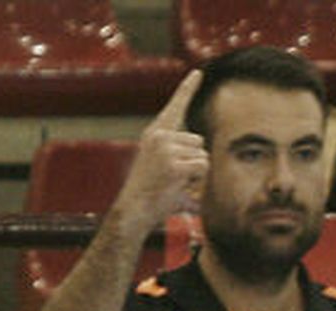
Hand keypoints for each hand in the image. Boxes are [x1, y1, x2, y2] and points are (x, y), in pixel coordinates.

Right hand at [111, 70, 209, 231]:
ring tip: (174, 183)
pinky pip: (202, 168)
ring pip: (203, 156)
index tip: (199, 73)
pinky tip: (179, 186)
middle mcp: (159, 136)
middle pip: (199, 142)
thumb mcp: (160, 169)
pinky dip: (197, 181)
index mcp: (154, 134)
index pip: (175, 107)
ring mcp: (166, 149)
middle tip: (174, 178)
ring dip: (196, 174)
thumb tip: (203, 167)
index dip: (188, 89)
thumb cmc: (149, 196)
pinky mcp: (174, 165)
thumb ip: (180, 159)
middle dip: (194, 161)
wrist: (132, 212)